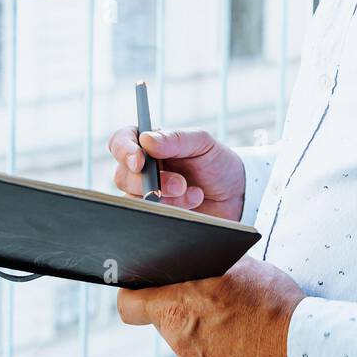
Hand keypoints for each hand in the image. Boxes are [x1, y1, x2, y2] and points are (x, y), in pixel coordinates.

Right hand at [108, 125, 246, 221]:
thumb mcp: (202, 143)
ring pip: (135, 200)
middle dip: (151, 183)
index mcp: (150, 144)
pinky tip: (192, 206)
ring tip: (195, 195)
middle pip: (123, 176)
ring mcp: (146, 194)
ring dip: (167, 199)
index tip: (139, 161)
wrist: (235, 195)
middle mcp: (143, 169)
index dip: (124, 151)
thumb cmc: (217, 163)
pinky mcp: (153, 215)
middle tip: (180, 185)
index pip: (121, 141)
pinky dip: (171, 212)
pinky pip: (148, 218)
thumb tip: (146, 140)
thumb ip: (176, 138)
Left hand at [117, 255, 304, 356]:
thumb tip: (190, 262)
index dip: (134, 295)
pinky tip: (243, 341)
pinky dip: (219, 351)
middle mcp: (180, 341)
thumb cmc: (271, 300)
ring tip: (235, 320)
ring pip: (186, 343)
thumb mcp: (239, 265)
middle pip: (164, 322)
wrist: (302, 346)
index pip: (130, 305)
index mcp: (178, 306)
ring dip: (202, 331)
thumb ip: (205, 266)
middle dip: (181, 309)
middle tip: (210, 299)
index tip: (144, 290)